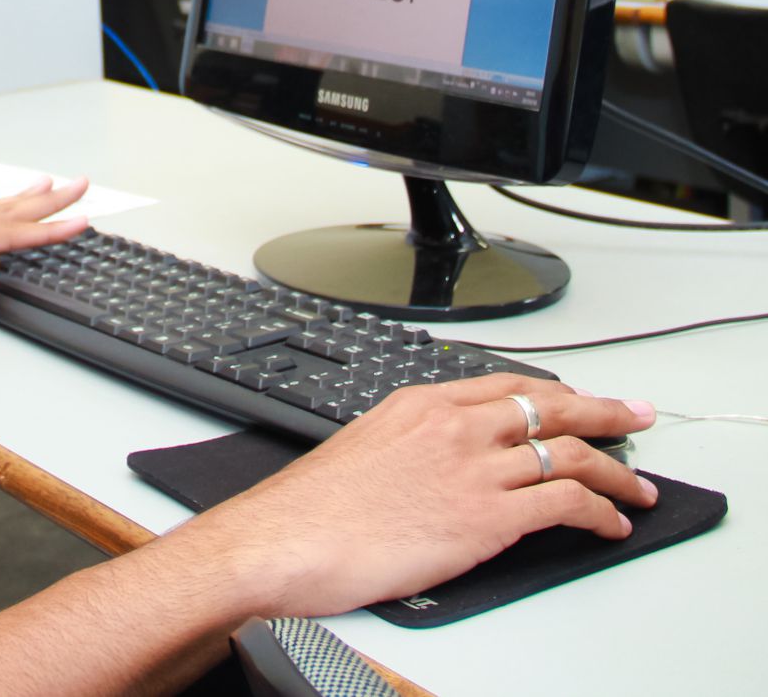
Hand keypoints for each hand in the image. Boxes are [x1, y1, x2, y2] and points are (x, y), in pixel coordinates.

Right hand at [172, 373, 658, 618]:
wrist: (290, 540)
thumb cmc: (311, 509)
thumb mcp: (361, 448)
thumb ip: (410, 444)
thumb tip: (434, 463)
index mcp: (419, 404)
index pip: (507, 387)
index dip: (555, 394)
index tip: (579, 401)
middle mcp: (454, 426)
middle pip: (550, 409)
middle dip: (604, 414)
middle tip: (634, 417)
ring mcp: (475, 468)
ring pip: (572, 455)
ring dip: (617, 471)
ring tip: (637, 485)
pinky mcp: (490, 516)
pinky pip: (568, 504)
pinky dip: (601, 512)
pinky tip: (609, 523)